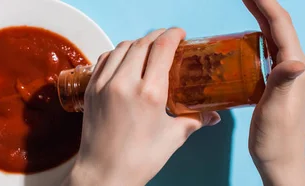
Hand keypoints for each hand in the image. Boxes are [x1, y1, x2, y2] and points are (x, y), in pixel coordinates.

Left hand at [62, 28, 220, 185]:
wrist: (104, 173)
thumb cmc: (140, 159)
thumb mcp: (174, 137)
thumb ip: (195, 119)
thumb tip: (213, 114)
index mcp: (151, 92)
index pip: (162, 47)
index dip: (173, 34)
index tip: (181, 34)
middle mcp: (126, 82)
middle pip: (143, 43)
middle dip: (158, 36)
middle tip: (168, 40)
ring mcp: (105, 84)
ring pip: (121, 47)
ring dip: (137, 43)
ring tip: (148, 49)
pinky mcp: (91, 89)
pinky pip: (104, 59)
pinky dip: (117, 53)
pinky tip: (125, 60)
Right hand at [244, 0, 304, 184]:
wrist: (280, 159)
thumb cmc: (277, 138)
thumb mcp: (278, 110)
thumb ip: (284, 83)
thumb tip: (296, 61)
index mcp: (297, 68)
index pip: (281, 28)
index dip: (266, 6)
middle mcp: (296, 66)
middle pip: (279, 28)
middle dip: (262, 7)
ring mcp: (288, 74)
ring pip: (275, 37)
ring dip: (262, 18)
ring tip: (247, 5)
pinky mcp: (278, 82)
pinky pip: (269, 52)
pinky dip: (258, 37)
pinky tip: (248, 37)